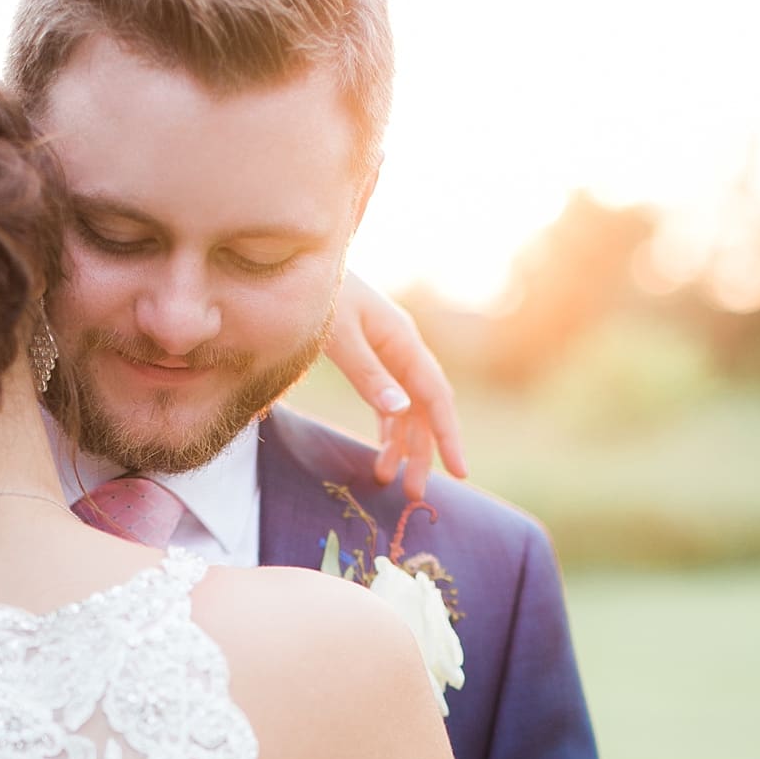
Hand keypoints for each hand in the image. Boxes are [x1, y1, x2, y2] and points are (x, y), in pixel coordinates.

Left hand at [327, 270, 466, 499]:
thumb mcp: (338, 335)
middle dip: (423, 452)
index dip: (448, 436)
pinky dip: (387, 427)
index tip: (458, 473)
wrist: (301, 263)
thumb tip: (399, 412)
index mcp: (402, 341)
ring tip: (388, 480)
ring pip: (407, 407)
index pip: (435, 396)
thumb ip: (367, 373)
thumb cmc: (318, 295)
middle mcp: (402, 347)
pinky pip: (390, 399)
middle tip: (415, 495)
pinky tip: (382, 451)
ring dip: (401, 445)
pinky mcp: (372, 356)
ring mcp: (388, 352)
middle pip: (424, 408)